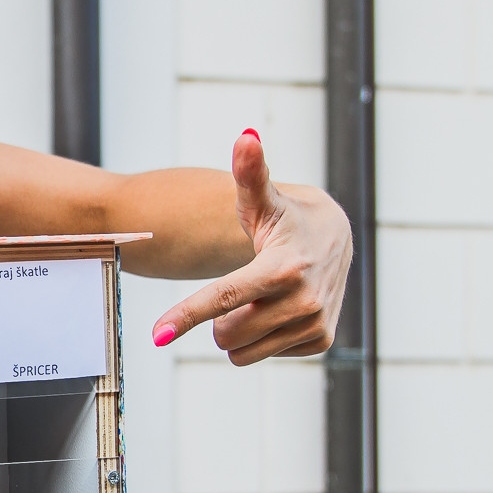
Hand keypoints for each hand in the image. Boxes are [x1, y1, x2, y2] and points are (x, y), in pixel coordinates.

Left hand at [148, 129, 351, 363]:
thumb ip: (249, 172)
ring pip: (242, 352)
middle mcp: (303, 300)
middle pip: (226, 334)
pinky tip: (280, 307)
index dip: (186, 315)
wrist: (336, 238)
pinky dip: (264, 336)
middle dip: (219, 318)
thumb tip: (245, 137)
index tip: (156, 335)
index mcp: (283, 268)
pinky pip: (265, 355)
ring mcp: (315, 324)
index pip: (224, 297)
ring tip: (259, 297)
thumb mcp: (263, 199)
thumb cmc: (285, 218)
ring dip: (239, 329)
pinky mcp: (321, 340)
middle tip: (239, 288)